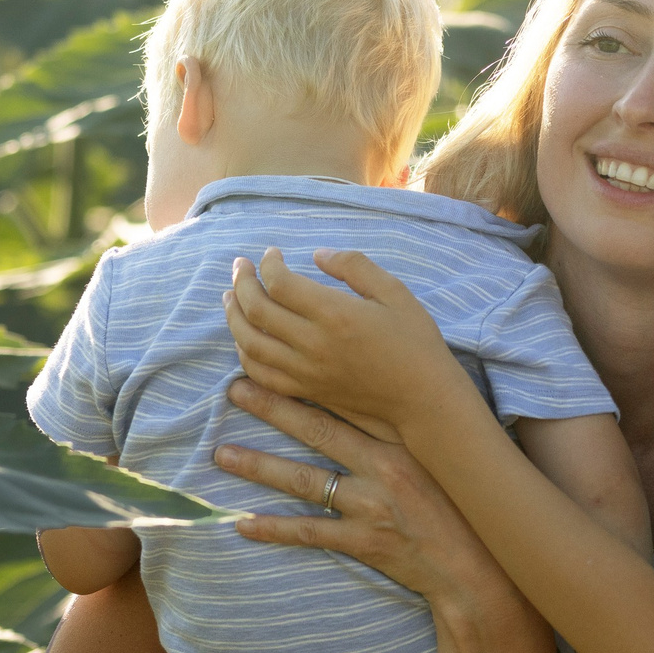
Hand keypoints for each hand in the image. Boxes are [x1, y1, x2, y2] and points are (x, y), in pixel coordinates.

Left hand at [214, 380, 548, 652]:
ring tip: (223, 454)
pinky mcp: (365, 543)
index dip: (309, 383)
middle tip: (235, 389)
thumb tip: (377, 401)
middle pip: (318, 431)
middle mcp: (385, 468)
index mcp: (402, 442)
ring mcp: (372, 507)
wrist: (478, 570)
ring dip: (260, 467)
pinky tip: (243, 525)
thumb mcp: (440, 462)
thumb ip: (408, 433)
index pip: (347, 403)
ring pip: (305, 481)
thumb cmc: (461, 512)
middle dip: (273, 408)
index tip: (278, 363)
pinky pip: (310, 534)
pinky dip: (275, 530)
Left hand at [226, 247, 465, 433]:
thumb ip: (354, 266)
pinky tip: (244, 340)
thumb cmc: (415, 342)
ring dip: (233, 318)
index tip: (272, 254)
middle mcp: (314, 344)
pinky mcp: (308, 391)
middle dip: (241, 283)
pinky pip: (262, 374)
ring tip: (230, 299)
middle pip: (257, 311)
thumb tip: (317, 255)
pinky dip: (245, 355)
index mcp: (335, 314)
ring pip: (250, 344)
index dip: (268, 264)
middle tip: (239, 267)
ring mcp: (307, 372)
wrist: (423, 399)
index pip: (280, 283)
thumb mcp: (394, 292)